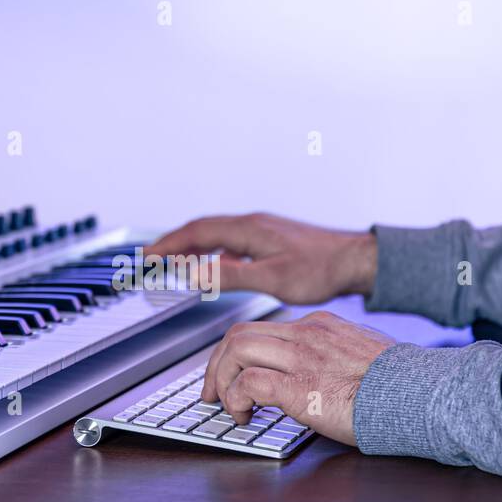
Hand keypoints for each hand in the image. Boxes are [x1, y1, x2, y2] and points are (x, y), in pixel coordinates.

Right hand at [144, 213, 376, 304]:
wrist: (353, 260)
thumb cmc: (320, 269)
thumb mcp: (272, 278)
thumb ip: (232, 275)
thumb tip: (195, 273)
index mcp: (248, 229)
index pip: (197, 232)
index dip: (168, 243)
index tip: (147, 255)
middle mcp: (252, 224)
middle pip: (202, 229)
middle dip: (173, 241)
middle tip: (150, 256)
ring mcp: (261, 230)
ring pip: (216, 234)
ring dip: (192, 245)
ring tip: (174, 259)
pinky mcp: (270, 239)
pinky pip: (231, 241)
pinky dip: (213, 251)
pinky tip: (215, 266)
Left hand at [201, 310, 394, 444]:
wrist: (422, 393)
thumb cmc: (401, 385)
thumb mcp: (363, 356)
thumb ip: (333, 357)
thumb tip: (317, 377)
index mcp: (320, 327)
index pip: (264, 329)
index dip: (238, 353)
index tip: (231, 374)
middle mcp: (306, 335)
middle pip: (239, 333)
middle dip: (217, 363)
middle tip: (212, 391)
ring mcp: (302, 358)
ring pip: (236, 349)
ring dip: (221, 379)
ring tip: (225, 405)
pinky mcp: (299, 386)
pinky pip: (248, 383)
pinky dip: (236, 398)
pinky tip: (243, 415)